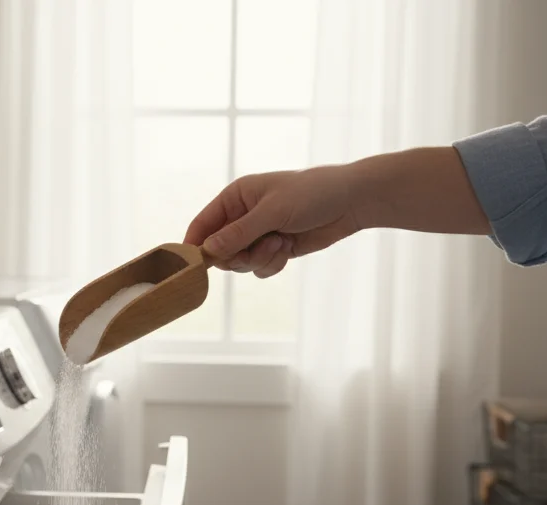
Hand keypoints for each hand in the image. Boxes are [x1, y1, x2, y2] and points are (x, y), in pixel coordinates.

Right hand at [184, 166, 360, 277]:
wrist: (350, 202)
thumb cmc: (312, 194)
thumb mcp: (273, 211)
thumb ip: (239, 232)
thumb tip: (209, 250)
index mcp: (235, 198)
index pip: (203, 224)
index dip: (196, 245)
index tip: (196, 265)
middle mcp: (242, 217)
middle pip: (220, 250)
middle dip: (238, 255)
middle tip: (258, 248)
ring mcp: (258, 235)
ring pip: (240, 263)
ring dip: (259, 259)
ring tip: (280, 243)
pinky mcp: (274, 250)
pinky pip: (259, 269)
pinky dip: (272, 264)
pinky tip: (287, 248)